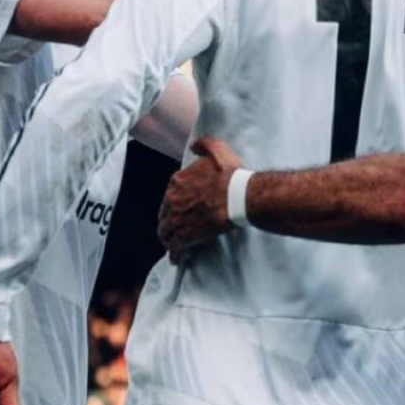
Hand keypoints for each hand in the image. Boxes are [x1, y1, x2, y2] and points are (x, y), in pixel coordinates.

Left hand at [158, 137, 242, 262]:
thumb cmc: (230, 174)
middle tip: (176, 227)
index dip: (174, 202)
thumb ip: (204, 145)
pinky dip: (175, 254)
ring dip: (168, 238)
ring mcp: (177, 219)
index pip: (169, 194)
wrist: (239, 196)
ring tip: (174, 244)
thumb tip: (194, 146)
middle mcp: (172, 200)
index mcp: (177, 181)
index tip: (179, 208)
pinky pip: (174, 248)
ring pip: (165, 232)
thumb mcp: (218, 149)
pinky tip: (177, 259)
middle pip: (165, 214)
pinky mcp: (185, 236)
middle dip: (168, 221)